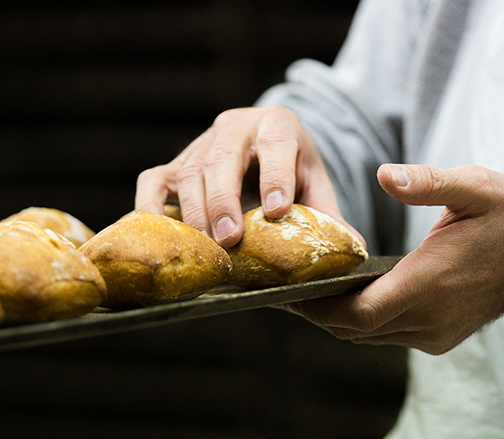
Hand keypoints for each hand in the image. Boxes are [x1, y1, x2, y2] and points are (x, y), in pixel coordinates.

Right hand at [135, 106, 357, 247]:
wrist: (263, 145)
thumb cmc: (293, 170)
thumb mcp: (315, 185)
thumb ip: (329, 215)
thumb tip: (354, 247)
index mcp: (277, 125)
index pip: (276, 146)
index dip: (275, 177)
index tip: (277, 211)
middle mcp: (234, 126)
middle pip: (222, 160)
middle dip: (224, 201)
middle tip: (230, 240)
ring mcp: (199, 144)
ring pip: (188, 173)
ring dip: (194, 212)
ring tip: (205, 246)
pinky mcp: (173, 163)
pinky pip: (153, 181)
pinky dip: (150, 207)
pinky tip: (159, 236)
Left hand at [284, 164, 503, 354]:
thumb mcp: (474, 186)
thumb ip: (427, 182)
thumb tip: (383, 175)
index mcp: (430, 285)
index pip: (359, 312)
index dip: (318, 308)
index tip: (286, 292)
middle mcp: (429, 319)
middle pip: (355, 329)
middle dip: (316, 313)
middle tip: (280, 290)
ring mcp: (435, 335)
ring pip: (369, 336)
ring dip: (336, 318)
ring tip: (303, 292)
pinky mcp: (439, 339)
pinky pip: (387, 335)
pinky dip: (361, 321)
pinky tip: (344, 297)